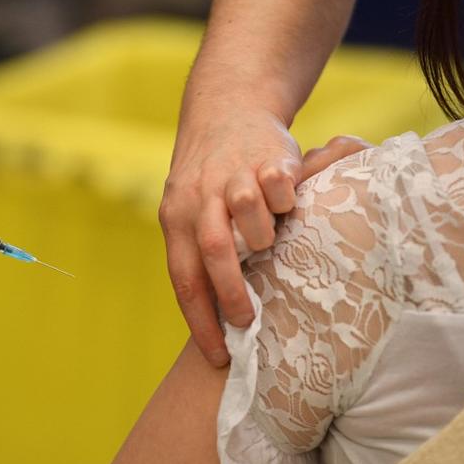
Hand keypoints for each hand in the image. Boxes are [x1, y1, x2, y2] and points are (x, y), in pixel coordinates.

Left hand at [161, 109, 370, 366]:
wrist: (226, 108)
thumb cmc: (210, 178)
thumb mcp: (189, 210)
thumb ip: (197, 252)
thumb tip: (214, 317)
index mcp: (175, 217)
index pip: (184, 278)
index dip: (200, 320)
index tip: (217, 355)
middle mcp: (200, 197)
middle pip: (213, 254)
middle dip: (232, 295)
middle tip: (250, 322)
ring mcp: (233, 175)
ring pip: (248, 220)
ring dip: (262, 240)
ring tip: (269, 242)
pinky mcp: (267, 158)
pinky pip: (279, 191)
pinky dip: (286, 204)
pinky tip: (288, 203)